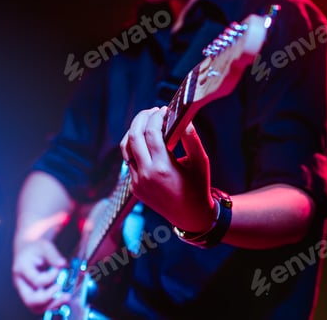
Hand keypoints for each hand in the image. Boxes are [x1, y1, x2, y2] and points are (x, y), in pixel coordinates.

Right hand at [12, 240, 70, 313]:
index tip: (59, 268)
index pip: (36, 280)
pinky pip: (39, 305)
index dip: (51, 277)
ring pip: (34, 307)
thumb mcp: (44, 246)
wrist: (26, 250)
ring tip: (65, 297)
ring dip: (51, 305)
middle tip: (65, 293)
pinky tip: (61, 297)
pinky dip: (51, 304)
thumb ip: (53, 255)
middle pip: (30, 300)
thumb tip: (62, 264)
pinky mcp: (31, 293)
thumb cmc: (35, 248)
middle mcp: (20, 283)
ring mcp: (24, 290)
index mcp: (21, 269)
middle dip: (49, 298)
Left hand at [120, 107, 216, 232]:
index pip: (151, 133)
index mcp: (162, 168)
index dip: (156, 117)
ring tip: (146, 123)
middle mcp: (146, 175)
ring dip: (134, 132)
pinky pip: (129, 162)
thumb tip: (184, 119)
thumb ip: (191, 138)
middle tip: (152, 111)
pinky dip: (136, 148)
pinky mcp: (134, 187)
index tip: (164, 110)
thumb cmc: (198, 187)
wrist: (190, 216)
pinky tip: (147, 142)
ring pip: (125, 148)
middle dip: (141, 118)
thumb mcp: (201, 162)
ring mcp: (137, 182)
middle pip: (133, 136)